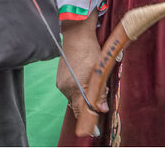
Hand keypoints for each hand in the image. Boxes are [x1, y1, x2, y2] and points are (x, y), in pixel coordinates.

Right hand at [58, 15, 107, 136]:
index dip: (89, 121)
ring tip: (96, 90)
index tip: (94, 130)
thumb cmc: (89, 50)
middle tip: (100, 107)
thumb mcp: (99, 72)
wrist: (77, 34)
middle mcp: (64, 87)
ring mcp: (61, 83)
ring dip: (85, 98)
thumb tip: (102, 109)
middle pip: (78, 105)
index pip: (81, 110)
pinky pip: (72, 91)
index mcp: (74, 87)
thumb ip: (100, 92)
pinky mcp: (61, 78)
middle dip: (89, 108)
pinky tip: (87, 83)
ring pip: (75, 98)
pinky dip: (80, 91)